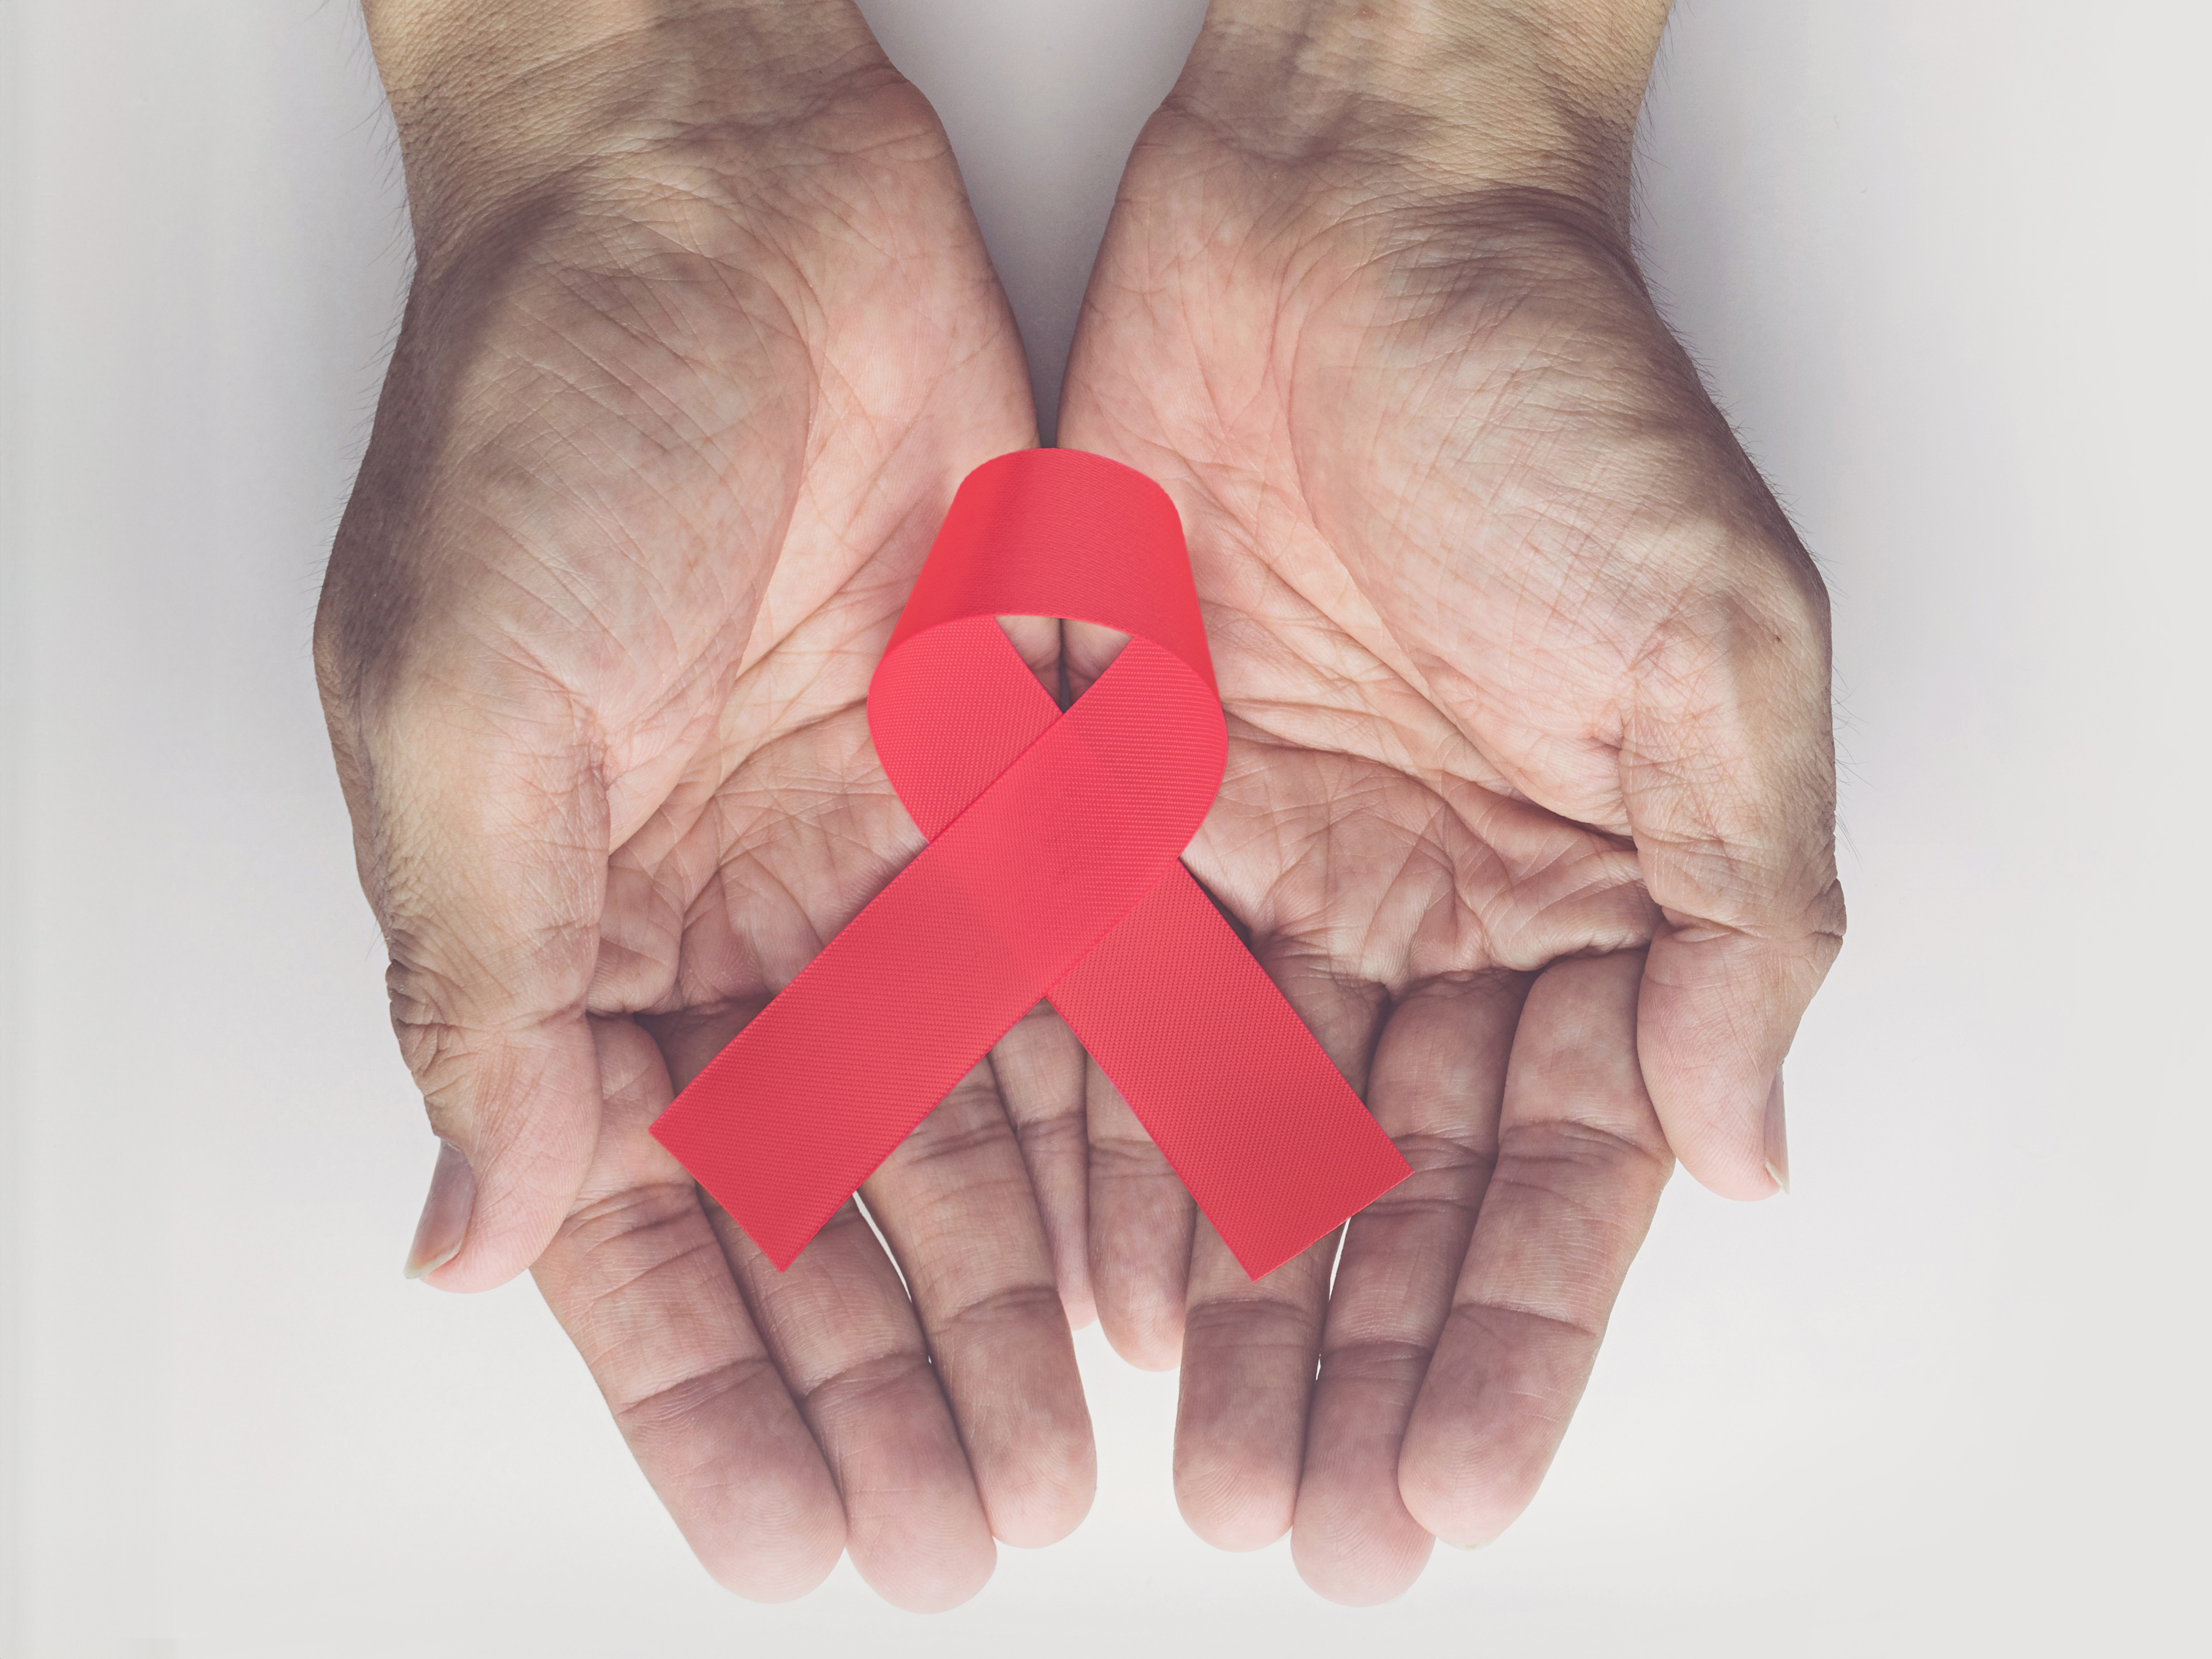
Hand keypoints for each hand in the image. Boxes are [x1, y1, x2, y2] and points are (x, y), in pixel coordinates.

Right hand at [318, 2, 1093, 1608]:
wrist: (707, 190)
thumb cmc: (539, 420)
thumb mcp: (459, 714)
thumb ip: (483, 979)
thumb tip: (472, 1228)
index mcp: (571, 927)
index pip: (638, 1219)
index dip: (706, 1389)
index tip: (778, 1537)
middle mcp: (735, 917)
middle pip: (818, 1208)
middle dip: (884, 1379)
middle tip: (956, 1533)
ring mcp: (883, 857)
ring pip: (962, 1130)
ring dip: (1004, 1297)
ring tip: (1060, 1456)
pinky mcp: (1019, 777)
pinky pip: (1081, 986)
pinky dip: (1112, 1125)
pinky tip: (1148, 1262)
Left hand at [1058, 0, 1843, 1600]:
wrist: (1354, 211)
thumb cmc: (1554, 397)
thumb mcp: (1717, 649)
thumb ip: (1739, 911)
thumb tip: (1738, 1151)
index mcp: (1582, 897)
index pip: (1553, 1172)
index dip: (1509, 1338)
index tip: (1451, 1486)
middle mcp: (1423, 909)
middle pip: (1390, 1190)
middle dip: (1355, 1365)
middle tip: (1311, 1529)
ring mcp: (1270, 871)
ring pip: (1241, 1139)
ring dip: (1224, 1306)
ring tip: (1199, 1469)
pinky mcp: (1120, 808)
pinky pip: (1103, 1013)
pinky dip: (1098, 1149)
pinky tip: (1092, 1288)